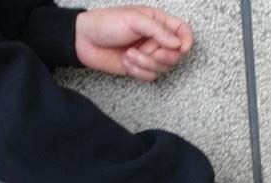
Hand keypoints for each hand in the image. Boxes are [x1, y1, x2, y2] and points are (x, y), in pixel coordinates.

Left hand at [75, 6, 193, 81]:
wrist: (83, 41)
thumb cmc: (106, 24)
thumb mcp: (134, 20)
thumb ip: (159, 31)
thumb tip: (179, 43)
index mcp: (158, 22)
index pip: (184, 31)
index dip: (187, 41)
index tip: (181, 48)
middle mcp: (157, 39)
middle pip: (177, 54)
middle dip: (162, 56)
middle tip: (148, 51)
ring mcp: (150, 54)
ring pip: (164, 68)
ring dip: (146, 63)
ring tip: (128, 55)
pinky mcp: (141, 68)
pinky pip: (151, 76)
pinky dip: (139, 71)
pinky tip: (125, 62)